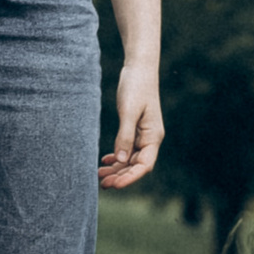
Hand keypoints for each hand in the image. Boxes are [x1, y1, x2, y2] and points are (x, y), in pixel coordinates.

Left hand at [99, 60, 162, 189]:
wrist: (139, 67)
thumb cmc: (136, 86)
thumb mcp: (129, 111)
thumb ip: (125, 135)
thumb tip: (121, 160)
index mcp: (153, 137)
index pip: (144, 165)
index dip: (130, 177)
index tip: (115, 185)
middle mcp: (150, 139)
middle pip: (136, 165)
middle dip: (121, 176)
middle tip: (102, 184)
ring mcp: (143, 135)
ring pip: (130, 158)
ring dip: (117, 168)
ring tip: (99, 175)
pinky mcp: (135, 128)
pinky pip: (127, 148)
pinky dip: (117, 156)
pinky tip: (106, 160)